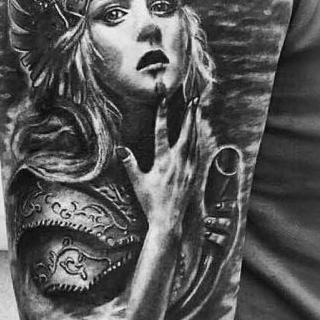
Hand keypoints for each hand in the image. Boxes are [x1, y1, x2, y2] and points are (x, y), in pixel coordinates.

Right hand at [117, 97, 199, 229]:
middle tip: (193, 99)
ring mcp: (188, 167)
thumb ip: (130, 164)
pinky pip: (198, 152)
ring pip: (194, 140)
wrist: (168, 220)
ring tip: (197, 110)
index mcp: (163, 161)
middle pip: (186, 132)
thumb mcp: (137, 182)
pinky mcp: (194, 174)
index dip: (162, 114)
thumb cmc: (150, 202)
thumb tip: (120, 148)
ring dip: (195, 124)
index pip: (162, 132)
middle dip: (189, 114)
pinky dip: (198, 139)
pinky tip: (198, 134)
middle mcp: (178, 162)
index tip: (163, 99)